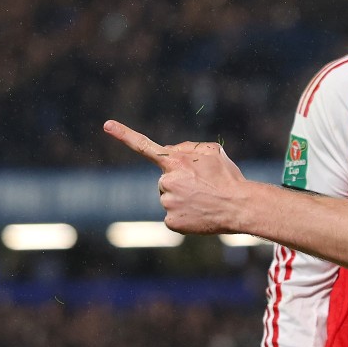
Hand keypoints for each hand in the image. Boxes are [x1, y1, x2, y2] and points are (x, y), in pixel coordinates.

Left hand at [102, 119, 247, 234]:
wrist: (240, 207)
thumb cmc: (228, 178)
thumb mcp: (213, 152)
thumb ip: (187, 147)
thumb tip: (167, 150)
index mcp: (175, 162)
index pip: (144, 146)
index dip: (124, 134)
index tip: (106, 125)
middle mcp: (167, 181)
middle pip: (166, 180)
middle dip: (180, 182)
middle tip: (204, 188)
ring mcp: (167, 202)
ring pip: (169, 198)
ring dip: (183, 199)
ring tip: (205, 201)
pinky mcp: (171, 222)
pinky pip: (173, 216)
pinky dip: (184, 216)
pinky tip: (199, 214)